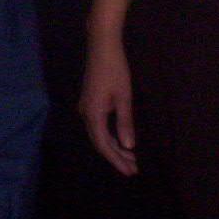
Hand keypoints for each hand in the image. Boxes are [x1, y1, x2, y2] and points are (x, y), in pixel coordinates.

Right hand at [80, 32, 137, 176]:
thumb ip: (125, 122)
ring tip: (131, 158)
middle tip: (134, 169)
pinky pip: (98, 126)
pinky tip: (121, 140)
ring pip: (99, 135)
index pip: (104, 145)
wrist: (101, 46)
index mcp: (93, 114)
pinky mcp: (89, 102)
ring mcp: (85, 108)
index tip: (130, 171)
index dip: (116, 160)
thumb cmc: (115, 69)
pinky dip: (110, 136)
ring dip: (114, 147)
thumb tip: (129, 147)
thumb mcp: (124, 97)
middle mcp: (85, 114)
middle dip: (116, 157)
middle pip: (100, 142)